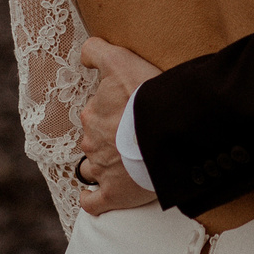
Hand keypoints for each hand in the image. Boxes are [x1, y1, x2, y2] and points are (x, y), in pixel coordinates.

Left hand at [75, 36, 161, 215]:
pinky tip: (96, 196)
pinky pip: (92, 203)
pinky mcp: (114, 195)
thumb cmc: (146, 95)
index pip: (95, 115)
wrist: (169, 131)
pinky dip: (92, 200)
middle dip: (107, 140)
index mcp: (92, 115)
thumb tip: (84, 55)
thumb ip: (97, 51)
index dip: (111, 113)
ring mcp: (101, 170)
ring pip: (92, 169)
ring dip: (102, 167)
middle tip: (131, 138)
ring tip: (123, 165)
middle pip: (94, 141)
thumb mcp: (120, 60)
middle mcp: (92, 143)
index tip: (128, 113)